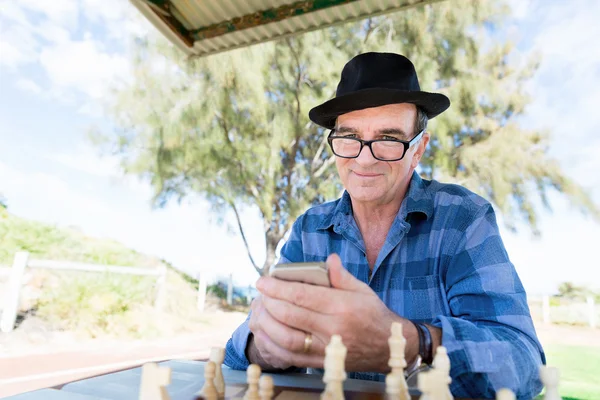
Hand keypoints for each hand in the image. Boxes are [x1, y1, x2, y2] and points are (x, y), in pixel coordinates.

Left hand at [256, 254, 419, 372]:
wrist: (388, 347)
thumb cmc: (373, 314)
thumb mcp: (362, 290)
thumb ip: (342, 275)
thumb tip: (329, 259)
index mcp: (342, 306)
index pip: (302, 295)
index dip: (277, 287)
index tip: (262, 281)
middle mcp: (332, 329)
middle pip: (290, 316)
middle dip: (268, 303)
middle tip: (259, 294)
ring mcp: (325, 349)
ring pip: (286, 339)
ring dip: (265, 324)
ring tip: (257, 312)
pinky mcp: (320, 363)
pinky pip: (289, 357)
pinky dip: (271, 346)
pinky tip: (263, 333)